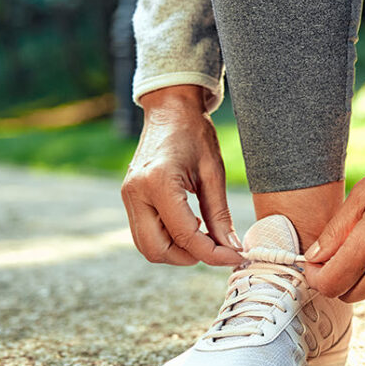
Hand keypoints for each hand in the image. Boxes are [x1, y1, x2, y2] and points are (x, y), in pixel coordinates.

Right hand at [121, 86, 242, 266]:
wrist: (170, 108)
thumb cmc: (194, 133)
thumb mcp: (213, 173)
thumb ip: (220, 215)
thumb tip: (231, 249)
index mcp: (158, 182)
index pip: (185, 235)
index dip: (213, 253)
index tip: (236, 256)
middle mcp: (136, 192)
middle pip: (157, 250)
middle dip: (189, 257)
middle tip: (217, 249)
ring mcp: (128, 196)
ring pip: (147, 246)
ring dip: (176, 252)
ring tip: (204, 237)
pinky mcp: (130, 198)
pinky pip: (145, 233)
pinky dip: (167, 239)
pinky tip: (189, 227)